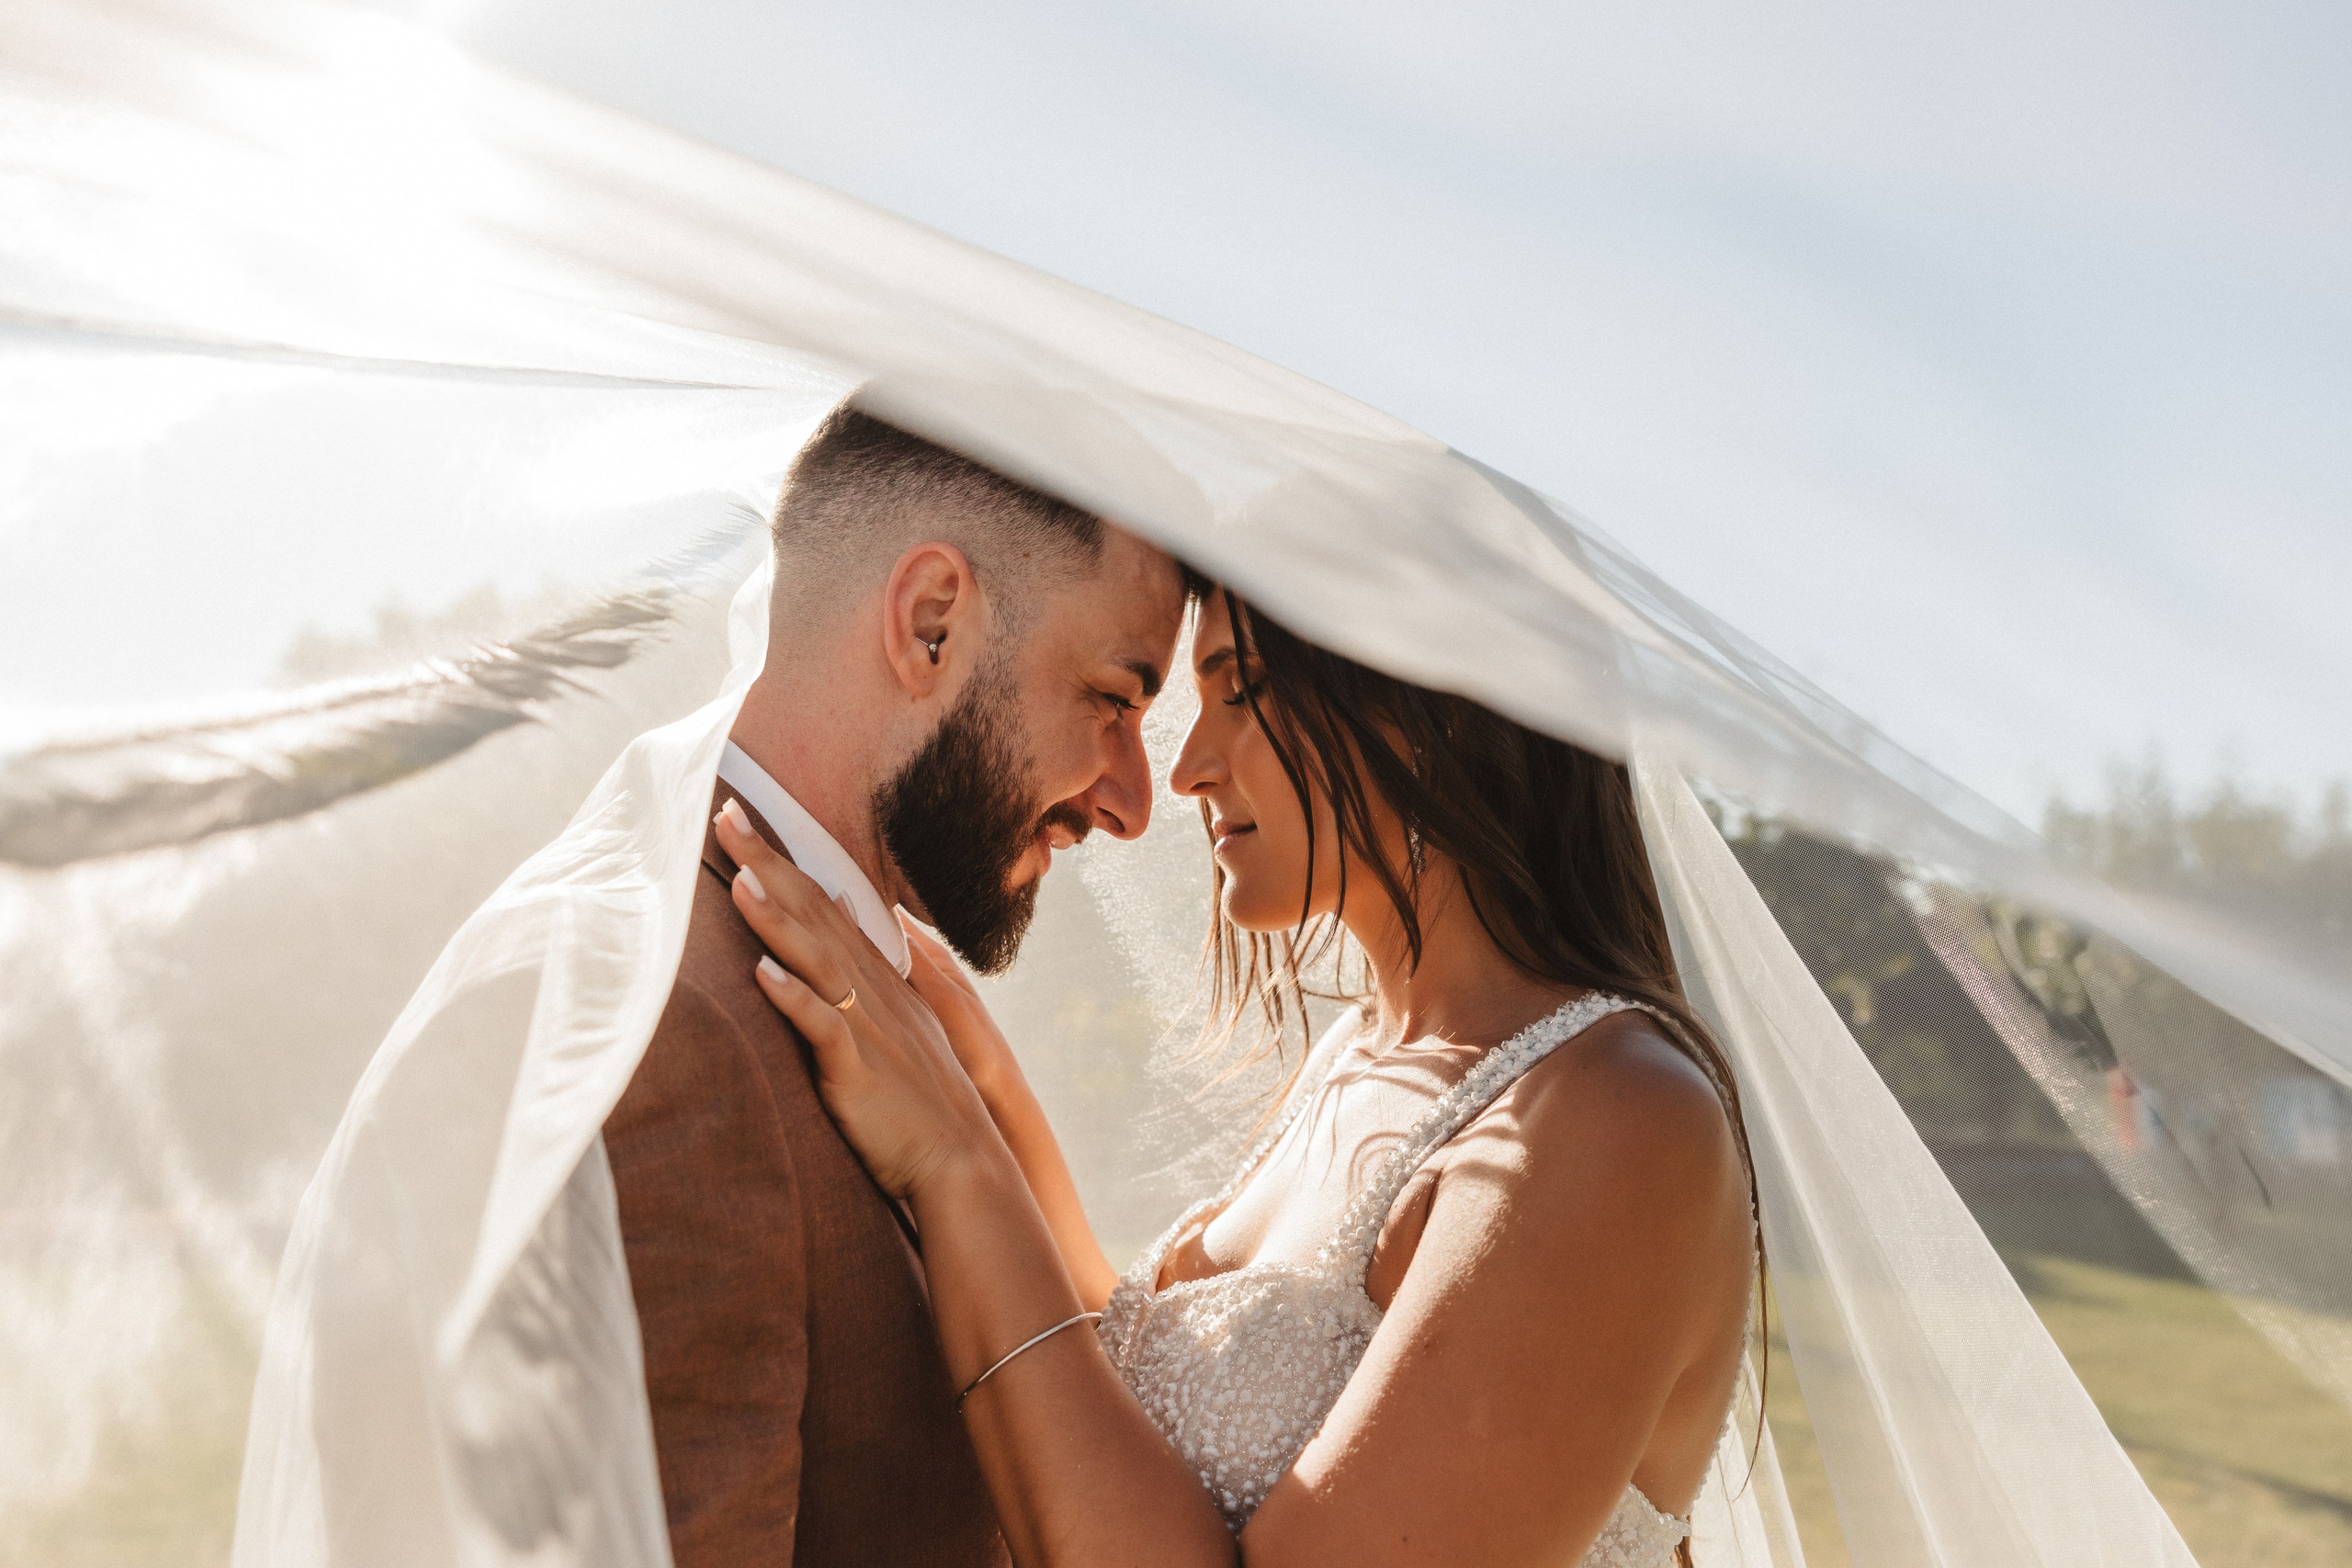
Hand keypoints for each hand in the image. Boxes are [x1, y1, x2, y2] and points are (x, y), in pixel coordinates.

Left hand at [716, 803, 1002, 1199]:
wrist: (963, 1162)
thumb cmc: (922, 1104)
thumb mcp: (898, 1027)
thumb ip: (865, 977)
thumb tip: (833, 925)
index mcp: (877, 981)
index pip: (824, 906)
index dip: (784, 861)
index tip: (746, 818)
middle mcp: (872, 993)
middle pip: (814, 916)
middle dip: (770, 865)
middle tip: (726, 815)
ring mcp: (867, 1028)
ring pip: (818, 961)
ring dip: (778, 920)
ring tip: (742, 880)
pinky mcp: (858, 1071)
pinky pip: (825, 1029)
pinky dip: (796, 1000)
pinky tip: (764, 974)